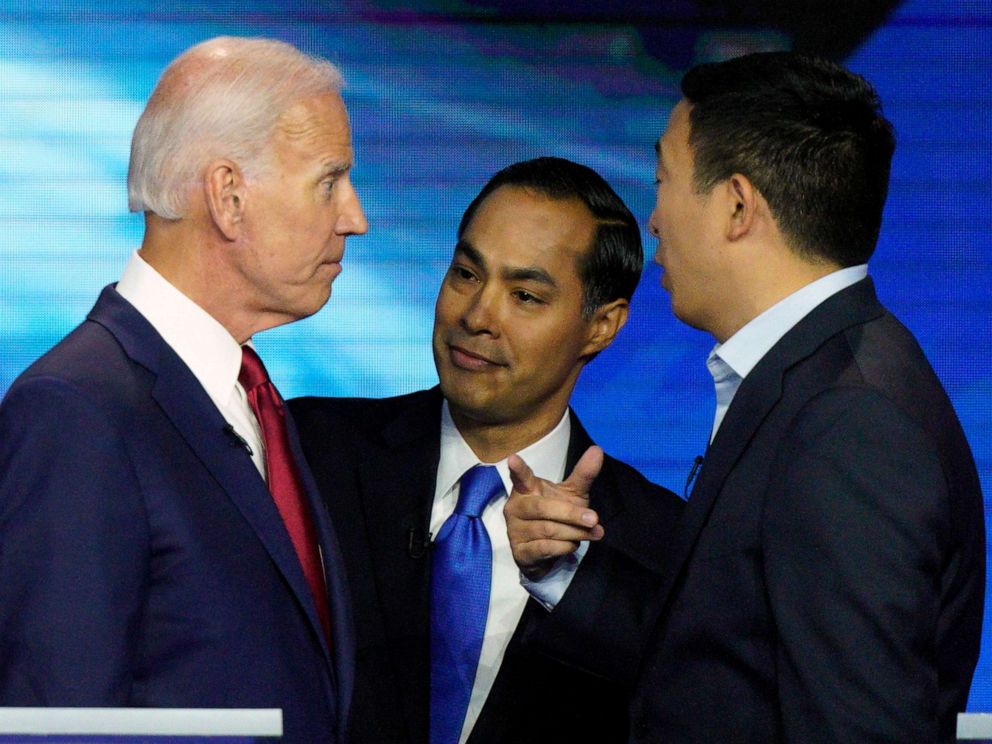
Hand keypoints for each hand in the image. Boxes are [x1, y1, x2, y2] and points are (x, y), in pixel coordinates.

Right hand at [505, 445, 604, 580]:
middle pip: (544, 508)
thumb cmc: (558, 515)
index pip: (521, 477)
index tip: (512, 458)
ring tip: (590, 534)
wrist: (546, 551)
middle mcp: (516, 507)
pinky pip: (545, 548)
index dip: (518, 469)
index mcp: (527, 489)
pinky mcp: (520, 551)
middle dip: (572, 514)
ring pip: (548, 530)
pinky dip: (564, 547)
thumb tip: (597, 450)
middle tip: (594, 519)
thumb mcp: (573, 494)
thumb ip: (583, 474)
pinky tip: (572, 545)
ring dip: (574, 533)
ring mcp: (515, 530)